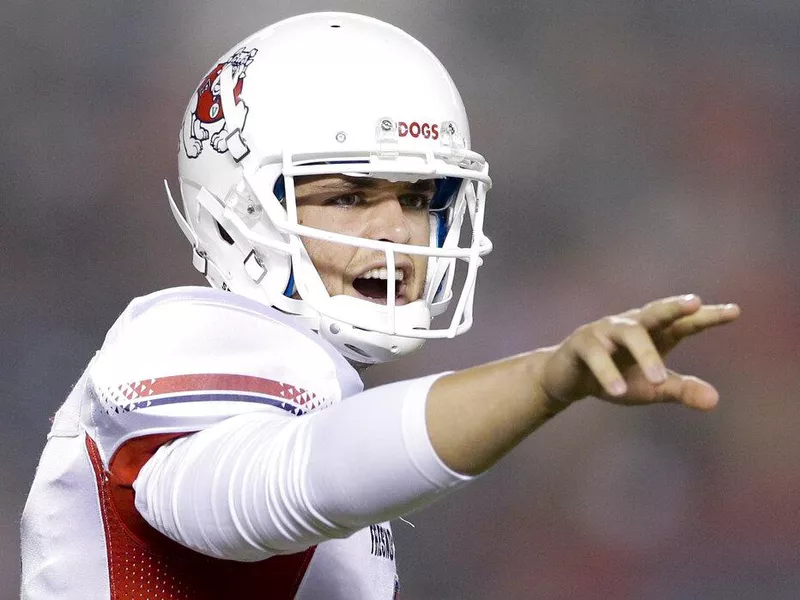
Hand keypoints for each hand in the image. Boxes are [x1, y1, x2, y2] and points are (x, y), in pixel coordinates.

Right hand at [539, 295, 740, 410]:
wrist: (568, 380)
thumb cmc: (618, 378)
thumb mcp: (652, 388)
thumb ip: (681, 390)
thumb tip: (715, 401)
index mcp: (655, 333)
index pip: (685, 323)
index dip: (708, 317)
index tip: (734, 311)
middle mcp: (632, 325)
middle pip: (656, 312)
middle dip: (674, 307)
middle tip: (695, 303)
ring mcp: (605, 331)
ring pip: (629, 334)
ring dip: (645, 354)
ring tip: (659, 379)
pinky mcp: (582, 344)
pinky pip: (597, 355)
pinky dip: (608, 373)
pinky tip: (620, 390)